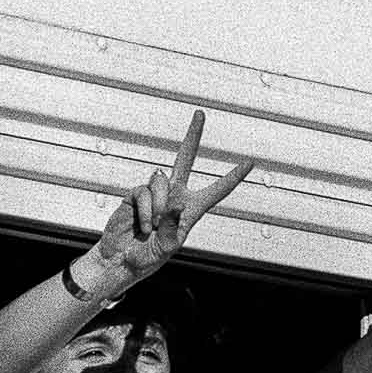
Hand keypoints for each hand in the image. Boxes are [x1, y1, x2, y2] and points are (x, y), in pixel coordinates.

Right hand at [73, 110, 252, 297]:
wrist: (121, 260)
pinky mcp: (135, 195)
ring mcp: (155, 194)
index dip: (234, 176)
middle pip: (185, 158)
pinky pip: (143, 192)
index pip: (218, 190)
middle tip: (200, 113)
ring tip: (151, 228)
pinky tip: (142, 226)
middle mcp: (175, 196)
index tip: (250, 162)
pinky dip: (144, 211)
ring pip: (161, 180)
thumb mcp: (168, 247)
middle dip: (192, 135)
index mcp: (192, 210)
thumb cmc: (148, 258)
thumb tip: (172, 202)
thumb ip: (172, 225)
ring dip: (157, 207)